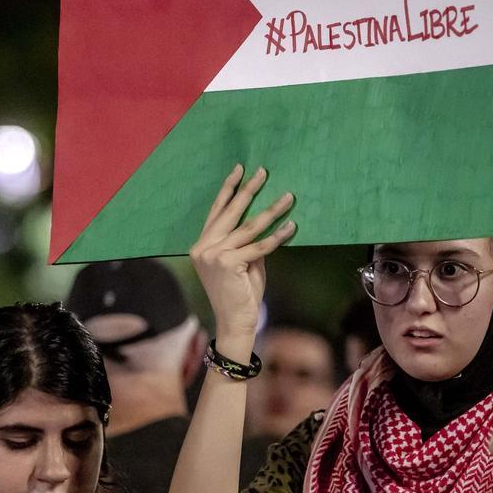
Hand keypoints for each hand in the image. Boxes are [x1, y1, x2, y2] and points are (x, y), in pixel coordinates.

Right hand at [190, 164, 294, 356]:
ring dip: (271, 210)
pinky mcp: (228, 263)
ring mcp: (214, 255)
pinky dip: (277, 236)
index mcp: (201, 245)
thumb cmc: (240, 294)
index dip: (228, 189)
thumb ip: (247, 242)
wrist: (235, 322)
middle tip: (264, 172)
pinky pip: (259, 246)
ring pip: (249, 227)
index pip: (216, 212)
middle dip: (249, 190)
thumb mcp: (242, 262)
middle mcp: (203, 247)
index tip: (240, 170)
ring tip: (288, 196)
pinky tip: (291, 225)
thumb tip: (264, 219)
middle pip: (230, 213)